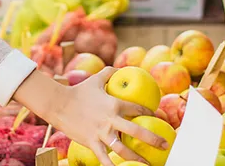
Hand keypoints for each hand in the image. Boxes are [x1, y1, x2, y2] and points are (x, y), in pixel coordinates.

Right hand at [43, 68, 167, 164]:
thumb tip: (118, 68)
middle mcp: (110, 119)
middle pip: (136, 131)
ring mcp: (101, 133)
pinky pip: (104, 158)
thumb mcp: (95, 79)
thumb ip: (108, 73)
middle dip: (153, 139)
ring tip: (148, 165)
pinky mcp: (92, 142)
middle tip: (165, 145)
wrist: (58, 104)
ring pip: (122, 148)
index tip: (157, 117)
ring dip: (137, 158)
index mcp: (114, 104)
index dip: (149, 112)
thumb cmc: (78, 91)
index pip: (137, 108)